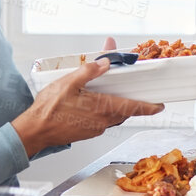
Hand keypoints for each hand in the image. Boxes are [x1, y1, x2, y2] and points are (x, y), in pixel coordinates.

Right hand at [12, 58, 164, 153]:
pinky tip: (95, 103)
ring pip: (114, 116)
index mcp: (102, 108)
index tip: (160, 106)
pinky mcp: (87, 132)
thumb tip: (106, 63)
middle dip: (133, 102)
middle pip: (126, 111)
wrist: (34, 131)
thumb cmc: (49, 109)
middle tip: (137, 91)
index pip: (134, 107)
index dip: (149, 107)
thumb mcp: (69, 82)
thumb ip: (89, 71)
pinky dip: (105, 111)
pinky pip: (103, 121)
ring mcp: (95, 129)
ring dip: (118, 106)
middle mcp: (103, 121)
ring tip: (114, 94)